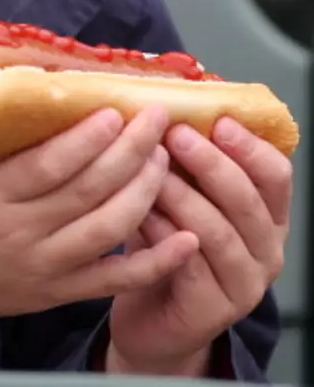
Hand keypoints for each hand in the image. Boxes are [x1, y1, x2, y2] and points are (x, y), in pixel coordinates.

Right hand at [0, 105, 198, 359]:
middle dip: (129, 152)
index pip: (48, 164)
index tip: (115, 110)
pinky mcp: (60, 290)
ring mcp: (44, 263)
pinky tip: (187, 238)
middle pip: (87, 191)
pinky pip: (114, 279)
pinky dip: (154, 261)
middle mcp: (21, 229)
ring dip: (144, 193)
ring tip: (165, 158)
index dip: (86, 139)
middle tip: (157, 119)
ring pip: (107, 229)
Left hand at [108, 117, 291, 375]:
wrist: (151, 316)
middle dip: (212, 163)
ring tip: (151, 169)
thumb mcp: (178, 190)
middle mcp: (265, 250)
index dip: (250, 146)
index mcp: (265, 215)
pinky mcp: (212, 311)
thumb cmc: (163, 240)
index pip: (276, 175)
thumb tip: (160, 101)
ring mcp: (243, 285)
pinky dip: (162, 233)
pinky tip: (140, 212)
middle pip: (249, 201)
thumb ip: (180, 156)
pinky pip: (189, 264)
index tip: (219, 119)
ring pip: (218, 232)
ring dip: (182, 195)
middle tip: (177, 134)